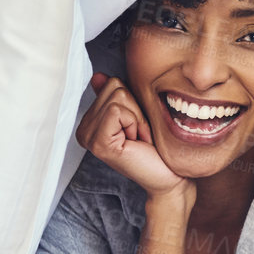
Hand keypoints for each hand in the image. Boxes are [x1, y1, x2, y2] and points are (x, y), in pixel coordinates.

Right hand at [75, 73, 188, 198]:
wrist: (169, 176)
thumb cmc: (157, 148)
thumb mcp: (137, 115)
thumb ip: (117, 97)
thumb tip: (99, 77)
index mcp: (90, 121)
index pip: (111, 83)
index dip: (134, 102)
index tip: (137, 127)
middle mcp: (84, 129)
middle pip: (115, 87)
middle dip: (135, 108)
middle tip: (139, 134)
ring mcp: (88, 137)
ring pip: (118, 97)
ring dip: (137, 117)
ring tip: (138, 138)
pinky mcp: (98, 143)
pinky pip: (117, 111)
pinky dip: (135, 122)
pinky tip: (136, 141)